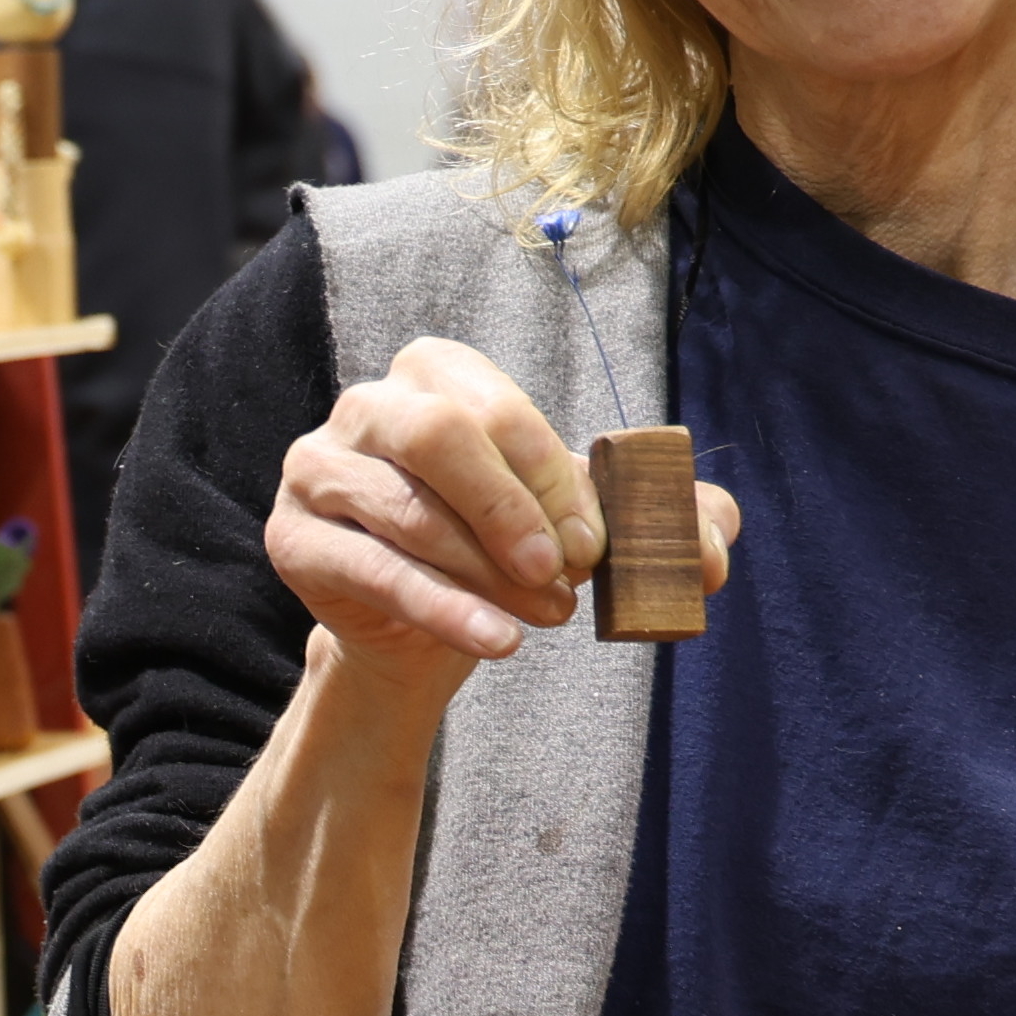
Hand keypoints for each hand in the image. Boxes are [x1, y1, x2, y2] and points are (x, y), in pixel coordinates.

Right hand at [266, 335, 737, 714]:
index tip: (595, 546)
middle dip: (509, 507)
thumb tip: (721, 536)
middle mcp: (367, 406)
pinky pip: (372, 572)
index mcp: (436, 373)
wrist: (420, 625)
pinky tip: (497, 641)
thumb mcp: (577, 525)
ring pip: (405, 514)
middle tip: (562, 573)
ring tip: (544, 621)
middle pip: (436, 434)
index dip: (550, 478)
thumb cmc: (500, 552)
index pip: (495, 407)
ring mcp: (317, 468)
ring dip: (485, 574)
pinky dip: (443, 611)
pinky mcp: (293, 539)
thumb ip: (655, 520)